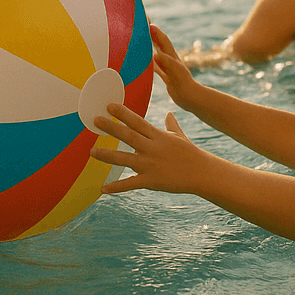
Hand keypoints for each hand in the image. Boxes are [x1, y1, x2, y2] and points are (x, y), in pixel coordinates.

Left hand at [92, 103, 213, 195]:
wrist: (202, 173)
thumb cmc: (191, 154)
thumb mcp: (180, 136)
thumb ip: (171, 125)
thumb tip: (169, 114)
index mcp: (158, 136)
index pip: (137, 121)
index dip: (123, 113)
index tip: (109, 106)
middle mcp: (152, 148)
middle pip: (128, 136)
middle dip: (111, 128)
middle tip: (95, 120)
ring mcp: (150, 165)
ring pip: (124, 158)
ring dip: (107, 155)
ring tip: (92, 152)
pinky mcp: (151, 181)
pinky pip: (130, 184)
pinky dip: (116, 187)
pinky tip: (102, 188)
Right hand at [147, 24, 205, 109]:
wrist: (191, 99)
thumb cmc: (184, 86)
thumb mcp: (175, 73)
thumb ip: (166, 63)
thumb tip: (154, 55)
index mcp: (172, 57)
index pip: (163, 41)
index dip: (156, 32)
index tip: (148, 23)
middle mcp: (170, 61)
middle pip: (160, 44)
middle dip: (152, 35)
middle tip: (144, 26)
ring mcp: (169, 68)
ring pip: (158, 54)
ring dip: (151, 47)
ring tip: (142, 41)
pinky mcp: (168, 77)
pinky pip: (157, 67)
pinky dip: (150, 63)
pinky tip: (146, 64)